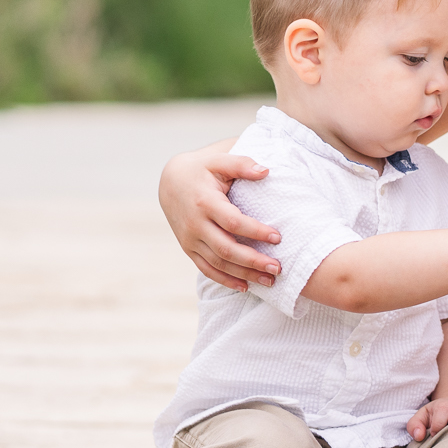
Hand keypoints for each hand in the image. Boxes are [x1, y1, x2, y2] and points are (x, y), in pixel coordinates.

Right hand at [158, 142, 276, 290]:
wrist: (170, 182)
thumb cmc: (202, 169)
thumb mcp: (218, 160)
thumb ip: (241, 164)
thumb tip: (266, 171)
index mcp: (204, 202)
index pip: (232, 222)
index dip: (255, 231)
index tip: (278, 237)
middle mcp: (195, 224)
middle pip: (226, 249)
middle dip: (253, 261)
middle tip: (278, 268)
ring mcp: (190, 239)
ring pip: (218, 264)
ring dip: (244, 274)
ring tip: (270, 281)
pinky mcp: (188, 248)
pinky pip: (207, 269)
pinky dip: (225, 280)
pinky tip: (245, 286)